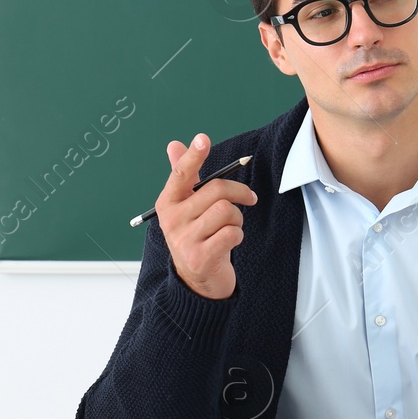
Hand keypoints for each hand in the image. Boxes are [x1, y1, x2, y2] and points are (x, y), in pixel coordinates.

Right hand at [155, 133, 257, 299]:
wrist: (196, 279)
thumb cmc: (196, 235)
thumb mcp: (187, 206)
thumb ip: (183, 176)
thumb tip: (174, 144)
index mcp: (168, 202)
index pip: (180, 174)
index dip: (194, 156)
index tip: (203, 139)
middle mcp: (172, 219)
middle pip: (216, 190)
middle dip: (240, 193)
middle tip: (249, 199)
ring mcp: (184, 239)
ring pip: (226, 211)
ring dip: (238, 218)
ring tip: (231, 227)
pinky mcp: (200, 257)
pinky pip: (232, 233)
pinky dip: (238, 235)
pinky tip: (230, 242)